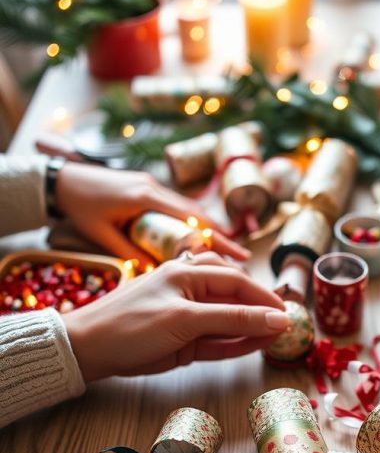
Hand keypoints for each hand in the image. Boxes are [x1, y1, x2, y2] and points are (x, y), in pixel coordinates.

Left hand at [54, 161, 248, 265]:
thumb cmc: (80, 207)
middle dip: (222, 238)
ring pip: (190, 211)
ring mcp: (153, 186)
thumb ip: (131, 254)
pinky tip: (199, 240)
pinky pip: (177, 208)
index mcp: (148, 198)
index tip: (241, 257)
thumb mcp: (103, 235)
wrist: (62, 179)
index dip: (220, 239)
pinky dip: (192, 224)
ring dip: (209, 231)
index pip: (193, 220)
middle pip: (199, 215)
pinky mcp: (148, 189)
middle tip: (243, 260)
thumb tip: (159, 273)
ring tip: (228, 255)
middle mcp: (156, 188)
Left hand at [62, 254, 288, 381]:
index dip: (264, 297)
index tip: (288, 314)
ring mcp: (185, 317)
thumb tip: (278, 320)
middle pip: (235, 299)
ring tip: (277, 339)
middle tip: (288, 327)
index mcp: (188, 272)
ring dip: (251, 330)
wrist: (88, 350)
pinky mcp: (181, 341)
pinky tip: (255, 346)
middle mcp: (189, 290)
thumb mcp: (186, 320)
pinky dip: (235, 345)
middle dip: (261, 312)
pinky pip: (215, 341)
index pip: (237, 281)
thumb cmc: (131, 325)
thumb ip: (234, 320)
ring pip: (227, 322)